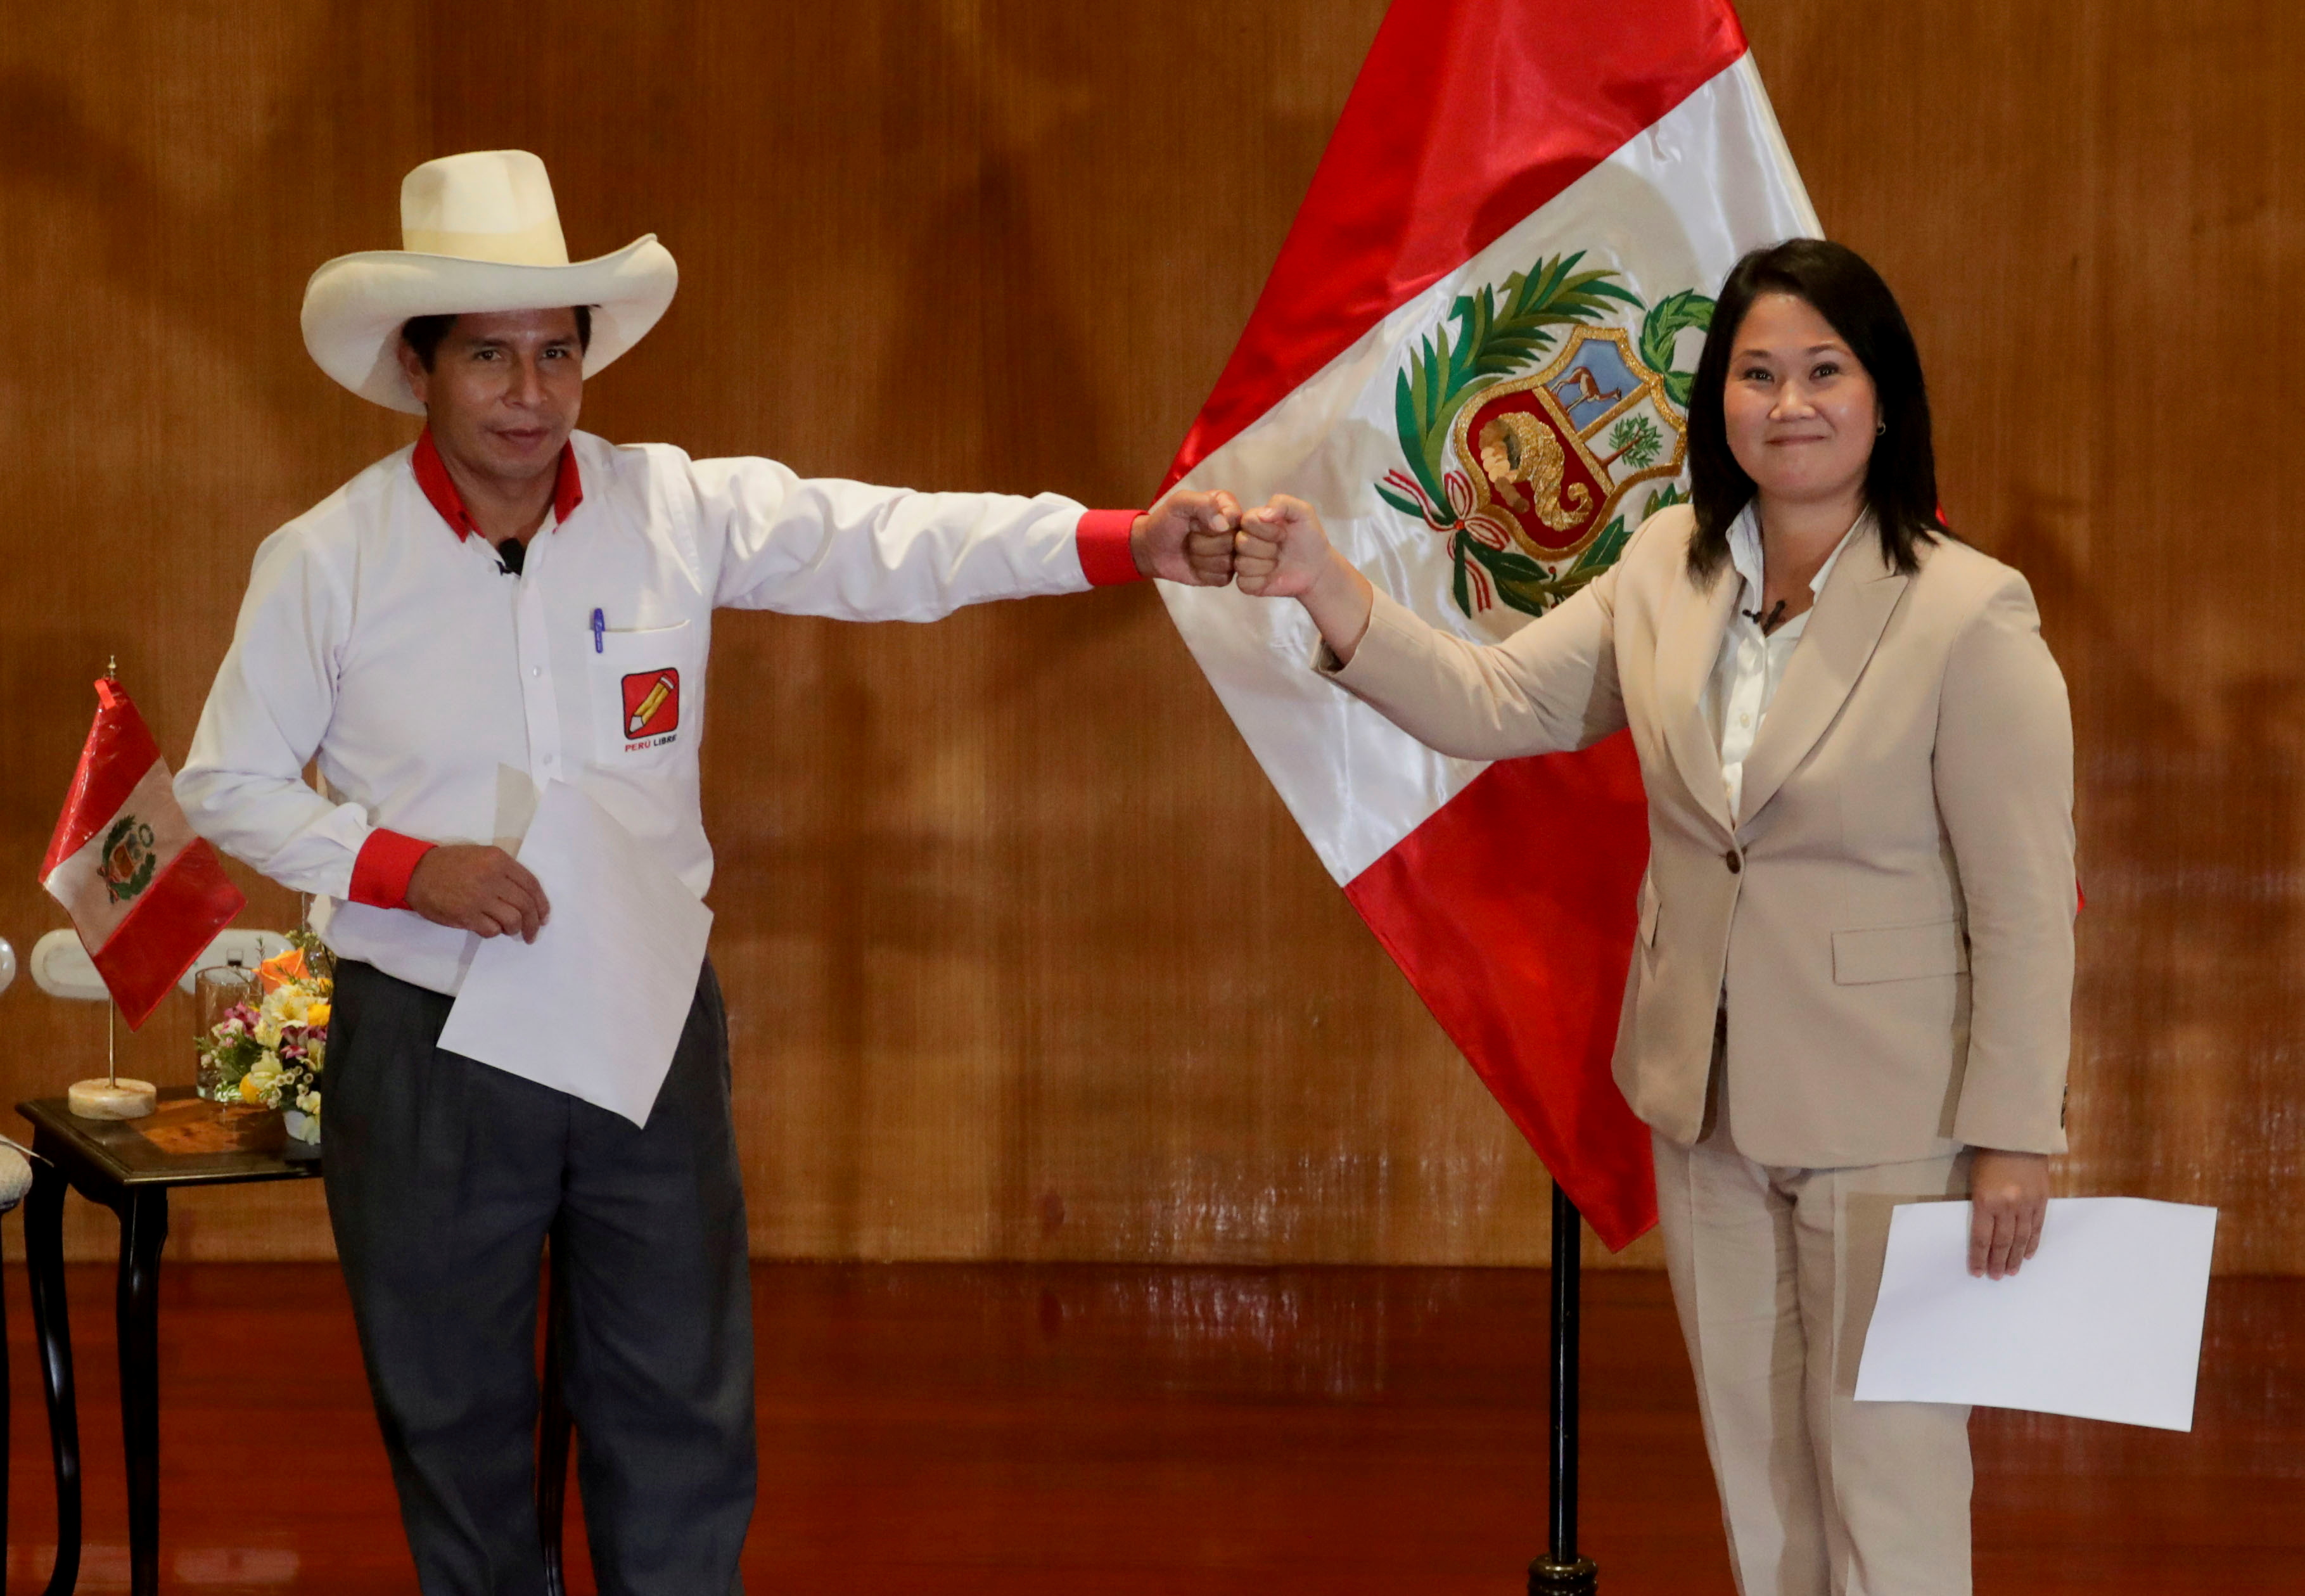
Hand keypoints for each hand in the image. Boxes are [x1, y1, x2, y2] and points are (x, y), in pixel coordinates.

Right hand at [406, 844, 550, 941]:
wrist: (416, 872)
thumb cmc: (450, 864)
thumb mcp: (482, 856)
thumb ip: (505, 872)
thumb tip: (526, 897)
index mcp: (499, 860)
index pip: (531, 885)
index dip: (542, 904)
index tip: (544, 916)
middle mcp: (492, 877)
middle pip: (526, 905)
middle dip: (534, 923)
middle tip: (533, 933)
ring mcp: (479, 897)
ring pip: (512, 920)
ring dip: (515, 929)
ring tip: (511, 931)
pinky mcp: (466, 915)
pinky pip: (491, 930)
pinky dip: (494, 932)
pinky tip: (489, 928)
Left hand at [1132, 489, 1240, 584]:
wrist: (1151, 549)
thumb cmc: (1165, 522)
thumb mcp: (1179, 503)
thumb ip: (1203, 503)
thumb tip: (1224, 525)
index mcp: (1227, 506)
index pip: (1237, 518)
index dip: (1214, 524)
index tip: (1196, 522)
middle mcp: (1234, 529)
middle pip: (1234, 543)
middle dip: (1205, 542)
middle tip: (1190, 537)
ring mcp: (1231, 553)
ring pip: (1229, 562)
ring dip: (1202, 558)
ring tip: (1191, 550)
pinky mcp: (1224, 574)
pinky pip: (1223, 578)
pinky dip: (1204, 573)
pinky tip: (1194, 564)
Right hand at [1233, 494, 1335, 598]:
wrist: (1318, 568)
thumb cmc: (1309, 538)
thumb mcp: (1303, 513)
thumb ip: (1283, 503)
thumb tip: (1262, 514)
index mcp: (1253, 522)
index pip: (1247, 521)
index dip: (1267, 529)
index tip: (1283, 533)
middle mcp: (1245, 541)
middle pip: (1241, 542)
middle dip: (1268, 548)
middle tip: (1281, 549)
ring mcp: (1244, 562)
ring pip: (1242, 564)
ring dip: (1266, 565)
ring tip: (1278, 562)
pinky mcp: (1247, 583)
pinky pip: (1244, 583)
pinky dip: (1261, 581)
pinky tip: (1272, 576)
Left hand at [1968, 1148, 2050, 1278]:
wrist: (2017, 1135)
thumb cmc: (1988, 1156)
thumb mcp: (1975, 1181)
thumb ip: (1980, 1206)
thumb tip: (1983, 1233)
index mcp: (1986, 1201)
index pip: (1981, 1238)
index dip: (1979, 1257)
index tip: (1977, 1272)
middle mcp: (2008, 1206)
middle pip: (2002, 1242)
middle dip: (1998, 1262)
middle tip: (1996, 1277)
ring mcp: (2027, 1204)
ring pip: (2021, 1239)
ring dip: (2016, 1258)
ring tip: (2011, 1272)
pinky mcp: (2042, 1200)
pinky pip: (2037, 1227)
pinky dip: (2032, 1243)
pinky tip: (2027, 1255)